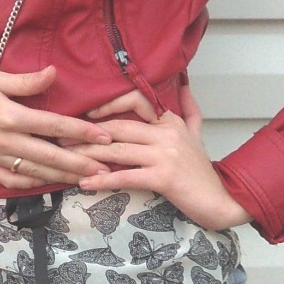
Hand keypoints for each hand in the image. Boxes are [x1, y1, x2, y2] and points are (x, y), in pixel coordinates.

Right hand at [0, 57, 114, 190]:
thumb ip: (25, 81)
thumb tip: (54, 74)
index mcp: (8, 115)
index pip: (53, 126)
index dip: (82, 132)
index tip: (104, 137)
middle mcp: (2, 140)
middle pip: (50, 156)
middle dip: (80, 164)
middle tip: (105, 169)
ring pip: (34, 172)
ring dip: (62, 177)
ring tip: (85, 179)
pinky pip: (10, 179)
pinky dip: (31, 183)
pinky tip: (48, 183)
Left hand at [80, 87, 250, 230]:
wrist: (222, 200)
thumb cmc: (203, 172)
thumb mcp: (198, 134)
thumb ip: (190, 109)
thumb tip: (185, 83)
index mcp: (171, 121)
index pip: (137, 100)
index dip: (110, 105)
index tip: (88, 115)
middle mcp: (167, 133)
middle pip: (118, 128)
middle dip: (87, 135)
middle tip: (61, 138)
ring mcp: (165, 155)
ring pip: (118, 151)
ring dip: (88, 156)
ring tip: (65, 160)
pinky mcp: (163, 177)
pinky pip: (126, 176)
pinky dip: (103, 180)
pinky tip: (85, 183)